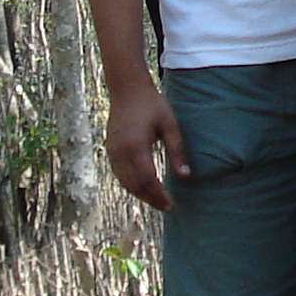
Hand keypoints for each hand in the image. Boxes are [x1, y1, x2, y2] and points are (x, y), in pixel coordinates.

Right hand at [103, 77, 188, 210]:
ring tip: (157, 200)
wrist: (127, 89)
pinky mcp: (110, 150)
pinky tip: (144, 188)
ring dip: (140, 194)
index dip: (159, 195)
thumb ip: (177, 151)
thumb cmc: (152, 104)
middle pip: (134, 186)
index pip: (147, 179)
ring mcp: (112, 151)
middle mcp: (120, 152)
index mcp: (136, 145)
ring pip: (125, 182)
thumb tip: (185, 176)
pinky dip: (131, 185)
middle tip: (167, 206)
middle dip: (151, 199)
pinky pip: (119, 174)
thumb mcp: (170, 125)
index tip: (171, 204)